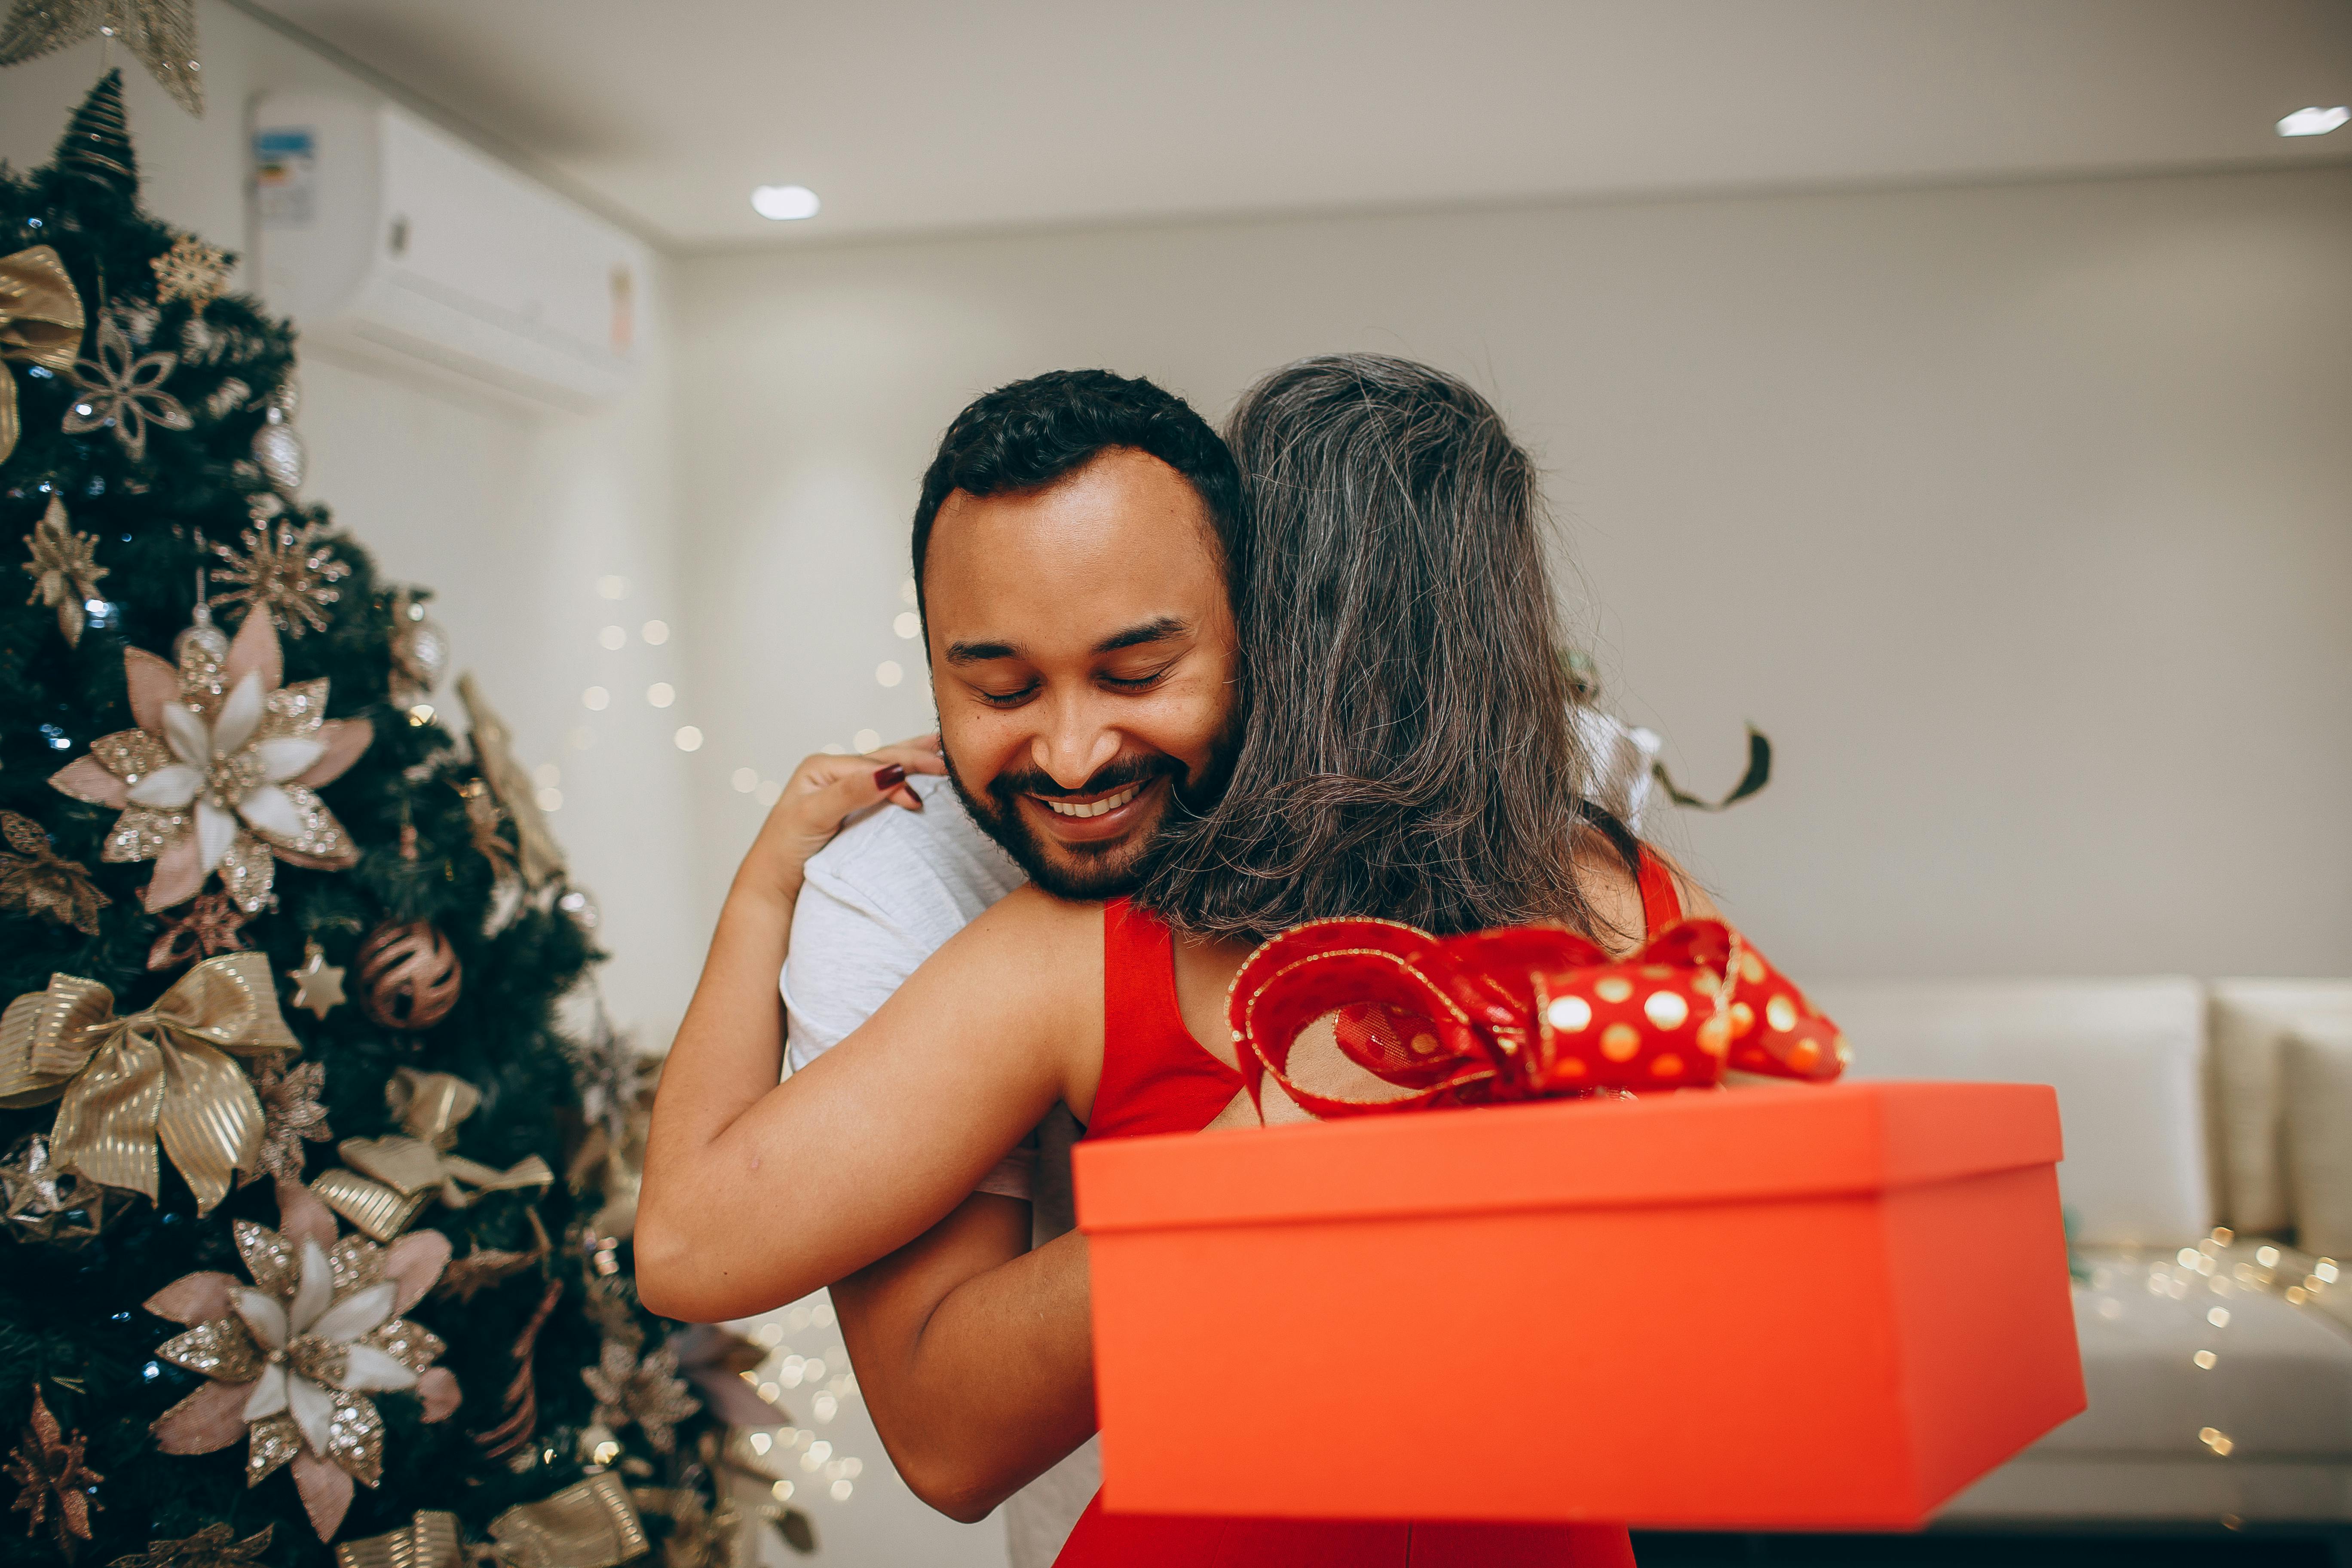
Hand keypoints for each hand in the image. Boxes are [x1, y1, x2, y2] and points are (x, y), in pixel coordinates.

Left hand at [740, 734, 947, 901]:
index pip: (872, 765)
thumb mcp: (813, 816)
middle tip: (954, 760)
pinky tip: (920, 775)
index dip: (901, 776)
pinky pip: (885, 788)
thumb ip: (850, 793)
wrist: (774, 886)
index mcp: (822, 767)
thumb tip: (891, 772)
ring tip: (943, 750)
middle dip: (918, 757)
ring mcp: (844, 790)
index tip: (919, 801)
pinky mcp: (852, 809)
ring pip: (888, 769)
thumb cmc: (784, 851)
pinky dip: (907, 779)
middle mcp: (834, 774)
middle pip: (885, 759)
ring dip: (916, 761)